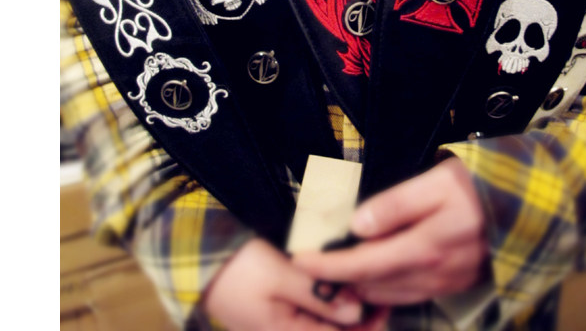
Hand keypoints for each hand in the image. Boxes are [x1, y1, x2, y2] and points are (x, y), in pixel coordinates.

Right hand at [204, 237, 389, 329]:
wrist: (198, 260)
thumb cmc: (239, 269)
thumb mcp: (281, 277)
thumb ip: (319, 296)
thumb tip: (358, 312)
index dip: (370, 325)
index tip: (387, 300)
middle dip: (361, 315)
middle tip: (378, 285)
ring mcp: (283, 325)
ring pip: (325, 324)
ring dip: (345, 307)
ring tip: (363, 280)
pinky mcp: (279, 314)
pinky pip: (312, 314)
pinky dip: (328, 301)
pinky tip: (338, 281)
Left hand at [295, 157, 488, 305]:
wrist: (531, 202)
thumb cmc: (480, 185)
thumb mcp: (437, 182)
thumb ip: (396, 204)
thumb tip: (358, 224)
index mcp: (425, 247)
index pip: (363, 264)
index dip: (327, 266)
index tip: (299, 260)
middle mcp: (433, 273)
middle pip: (372, 286)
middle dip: (339, 279)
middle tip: (312, 262)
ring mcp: (445, 282)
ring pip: (390, 295)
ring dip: (360, 286)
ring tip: (337, 268)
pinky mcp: (455, 283)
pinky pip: (410, 295)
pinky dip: (385, 289)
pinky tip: (376, 274)